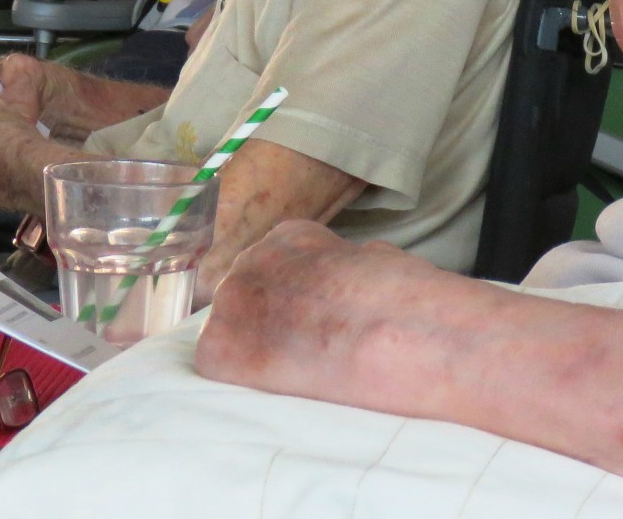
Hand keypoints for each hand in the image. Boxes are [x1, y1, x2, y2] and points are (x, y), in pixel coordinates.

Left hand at [197, 221, 453, 401]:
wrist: (397, 335)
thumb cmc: (405, 300)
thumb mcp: (378, 260)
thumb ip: (346, 266)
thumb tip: (348, 275)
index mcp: (291, 235)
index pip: (276, 266)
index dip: (296, 299)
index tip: (316, 318)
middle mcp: (251, 259)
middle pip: (248, 297)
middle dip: (271, 323)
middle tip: (305, 349)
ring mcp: (230, 300)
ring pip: (231, 331)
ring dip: (257, 351)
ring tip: (298, 371)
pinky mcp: (218, 347)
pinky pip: (217, 366)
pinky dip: (241, 381)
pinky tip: (277, 387)